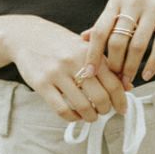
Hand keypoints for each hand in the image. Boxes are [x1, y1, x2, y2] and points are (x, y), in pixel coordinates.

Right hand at [6, 15, 128, 122]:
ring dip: (90, 116)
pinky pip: (62, 110)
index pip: (112, 82)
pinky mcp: (42, 84)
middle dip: (105, 110)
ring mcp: (57, 73)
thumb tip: (128, 86)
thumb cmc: (60, 44)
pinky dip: (73, 118)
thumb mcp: (83, 48)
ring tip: (90, 115)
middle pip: (100, 97)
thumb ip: (104, 65)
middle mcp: (73, 61)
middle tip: (103, 111)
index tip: (122, 109)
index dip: (120, 100)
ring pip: (83, 106)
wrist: (26, 35)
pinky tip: (75, 115)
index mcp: (88, 52)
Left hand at [81, 0, 154, 84]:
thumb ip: (106, 20)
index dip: (92, 55)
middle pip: (117, 42)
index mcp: (117, 1)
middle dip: (114, 66)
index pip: (100, 31)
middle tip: (114, 81)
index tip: (87, 74)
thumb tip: (84, 39)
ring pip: (138, 46)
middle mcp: (133, 4)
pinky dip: (153, 63)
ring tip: (127, 81)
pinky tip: (147, 75)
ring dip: (131, 68)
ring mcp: (153, 10)